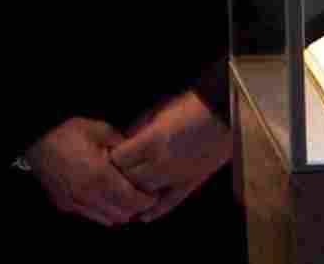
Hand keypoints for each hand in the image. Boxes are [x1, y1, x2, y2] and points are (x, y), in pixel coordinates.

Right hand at [22, 116, 155, 226]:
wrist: (36, 139)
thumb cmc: (68, 131)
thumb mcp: (101, 130)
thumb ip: (122, 145)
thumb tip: (137, 154)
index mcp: (100, 177)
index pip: (132, 200)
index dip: (146, 199)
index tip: (153, 193)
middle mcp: (88, 195)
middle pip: (122, 214)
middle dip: (135, 207)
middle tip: (142, 195)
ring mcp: (74, 203)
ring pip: (106, 219)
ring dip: (119, 212)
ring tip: (125, 197)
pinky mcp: (64, 205)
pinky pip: (90, 216)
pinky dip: (102, 211)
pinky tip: (105, 197)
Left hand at [109, 91, 232, 222]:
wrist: (221, 113)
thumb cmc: (188, 106)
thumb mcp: (156, 112)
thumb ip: (137, 132)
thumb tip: (121, 146)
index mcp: (150, 141)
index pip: (118, 160)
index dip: (107, 161)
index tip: (101, 160)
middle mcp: (160, 163)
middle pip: (128, 179)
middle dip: (115, 179)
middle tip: (107, 179)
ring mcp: (176, 176)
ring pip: (145, 194)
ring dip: (132, 196)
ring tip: (121, 197)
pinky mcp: (191, 184)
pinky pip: (170, 203)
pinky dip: (155, 212)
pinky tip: (143, 216)